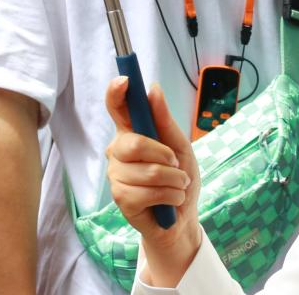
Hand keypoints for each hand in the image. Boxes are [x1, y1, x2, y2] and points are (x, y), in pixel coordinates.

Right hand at [104, 77, 202, 287]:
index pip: (117, 108)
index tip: (125, 81)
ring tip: (177, 186)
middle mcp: (118, 152)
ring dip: (173, 180)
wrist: (181, 218)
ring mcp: (116, 175)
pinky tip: (170, 200)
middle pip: (133, 143)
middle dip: (164, 155)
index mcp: (131, 133)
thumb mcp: (180, 145)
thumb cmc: (179, 178)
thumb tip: (153, 89)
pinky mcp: (121, 199)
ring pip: (147, 171)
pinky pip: (148, 192)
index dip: (117, 93)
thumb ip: (165, 120)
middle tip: (176, 164)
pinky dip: (170, 196)